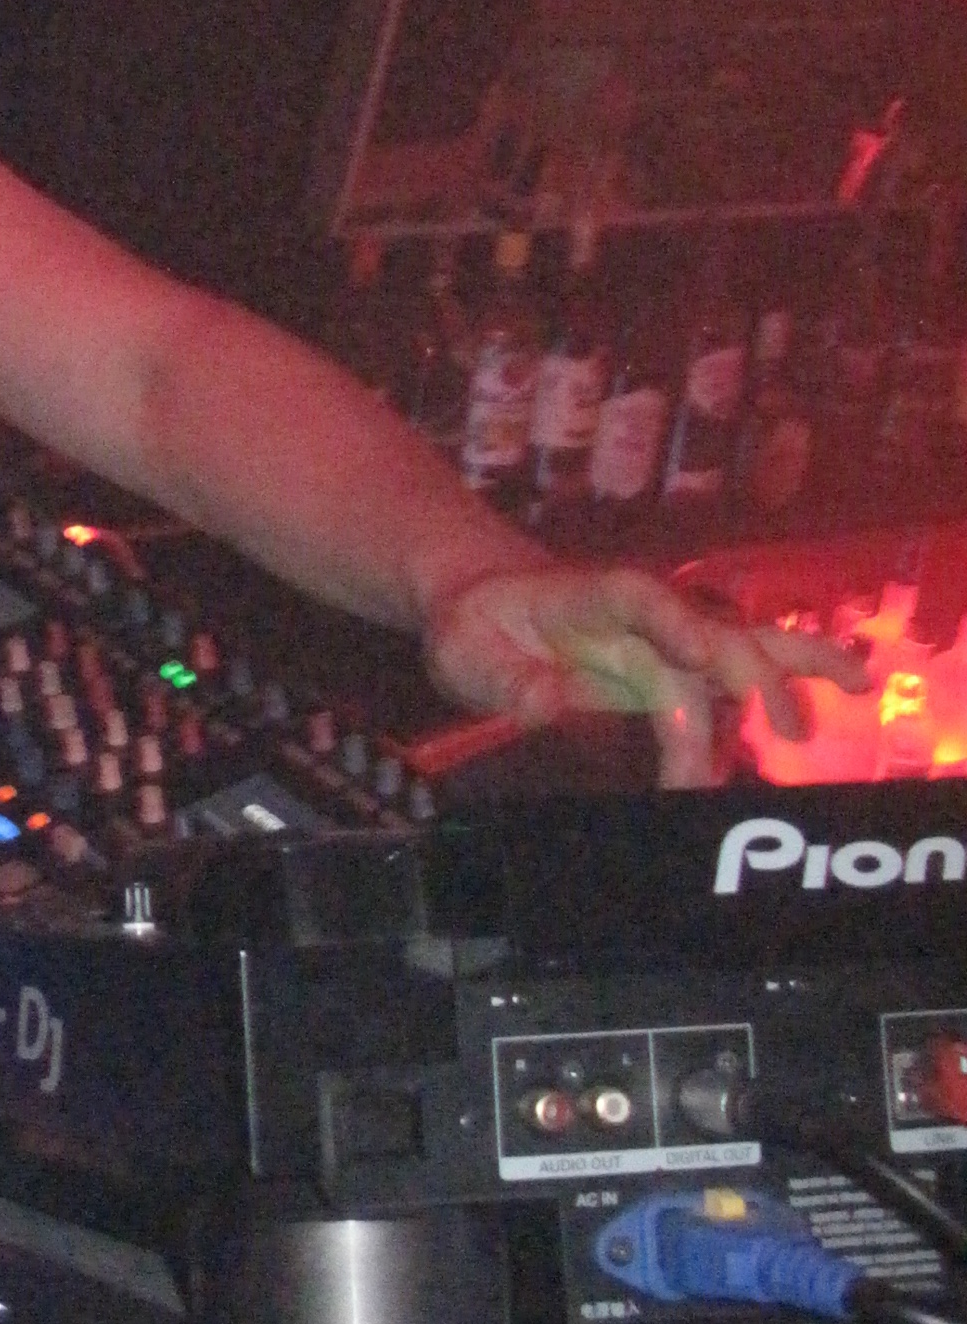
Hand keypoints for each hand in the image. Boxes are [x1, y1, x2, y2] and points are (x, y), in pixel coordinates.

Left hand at [422, 559, 868, 789]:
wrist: (485, 601)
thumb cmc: (473, 625)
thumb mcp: (464, 650)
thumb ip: (507, 679)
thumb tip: (550, 708)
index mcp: (589, 597)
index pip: (640, 600)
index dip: (676, 623)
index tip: (703, 656)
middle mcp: (642, 615)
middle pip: (709, 630)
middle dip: (750, 672)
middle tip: (785, 727)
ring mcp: (665, 640)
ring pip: (741, 643)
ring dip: (794, 665)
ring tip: (857, 685)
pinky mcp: (674, 669)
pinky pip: (734, 676)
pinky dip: (784, 684)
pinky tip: (837, 695)